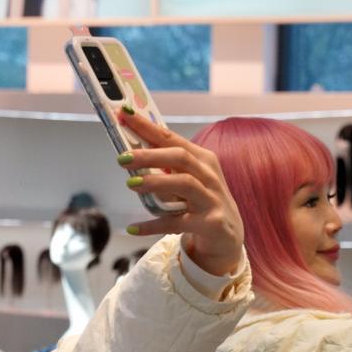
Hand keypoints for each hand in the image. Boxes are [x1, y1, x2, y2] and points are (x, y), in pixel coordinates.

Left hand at [117, 107, 243, 276]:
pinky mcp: (210, 223)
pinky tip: (133, 228)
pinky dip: (154, 225)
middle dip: (150, 155)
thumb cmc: (202, 202)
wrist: (228, 236)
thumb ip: (165, 168)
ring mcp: (211, 199)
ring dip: (156, 182)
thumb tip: (131, 155)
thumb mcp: (187, 180)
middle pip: (180, 157)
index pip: (171, 138)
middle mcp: (209, 175)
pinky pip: (177, 222)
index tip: (124, 115)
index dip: (147, 126)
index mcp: (202, 159)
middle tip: (123, 158)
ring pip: (184, 184)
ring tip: (132, 184)